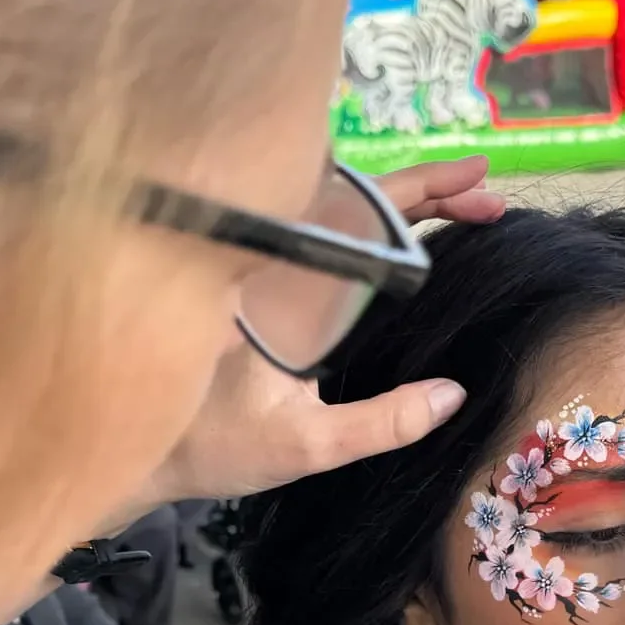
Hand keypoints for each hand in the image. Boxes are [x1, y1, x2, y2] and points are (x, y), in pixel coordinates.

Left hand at [129, 158, 501, 506]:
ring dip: (406, 209)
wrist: (133, 448)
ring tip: (467, 208)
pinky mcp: (265, 290)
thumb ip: (380, 423)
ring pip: (343, 215)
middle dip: (429, 191)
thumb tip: (452, 394)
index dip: (424, 188)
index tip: (478, 176)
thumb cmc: (210, 446)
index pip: (363, 210)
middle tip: (491, 198)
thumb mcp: (305, 444)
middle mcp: (274, 260)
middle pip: (359, 201)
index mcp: (282, 277)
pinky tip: (413, 244)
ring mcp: (268, 271)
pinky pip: (327, 243)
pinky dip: (376, 232)